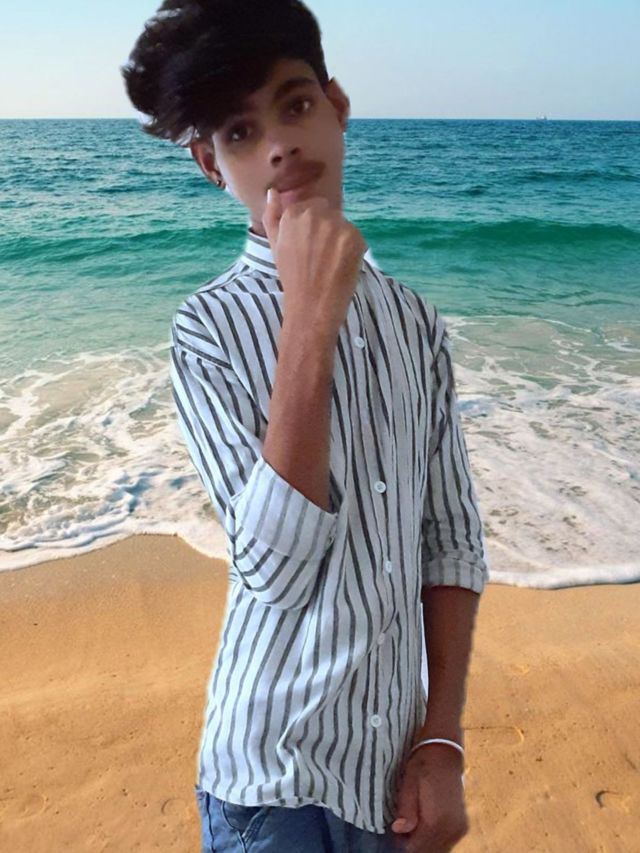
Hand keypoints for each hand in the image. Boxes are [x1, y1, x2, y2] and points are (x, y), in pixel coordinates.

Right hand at [261, 187, 366, 332]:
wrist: (311, 306)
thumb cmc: (292, 277)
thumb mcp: (274, 245)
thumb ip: (272, 216)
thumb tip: (273, 192)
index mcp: (294, 214)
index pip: (313, 207)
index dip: (314, 227)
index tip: (311, 246)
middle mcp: (315, 215)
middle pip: (330, 213)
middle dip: (328, 229)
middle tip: (322, 255)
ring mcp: (336, 225)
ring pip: (344, 225)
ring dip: (341, 239)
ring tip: (331, 262)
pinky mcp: (354, 237)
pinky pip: (356, 237)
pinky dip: (353, 250)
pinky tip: (341, 266)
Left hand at [390, 746, 468, 851]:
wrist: (445, 752)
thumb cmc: (423, 765)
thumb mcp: (409, 783)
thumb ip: (406, 808)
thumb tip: (399, 830)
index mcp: (438, 820)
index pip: (417, 848)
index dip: (403, 844)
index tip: (395, 832)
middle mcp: (452, 828)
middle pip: (428, 851)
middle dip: (413, 845)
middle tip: (402, 829)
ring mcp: (460, 829)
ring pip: (438, 850)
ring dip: (424, 844)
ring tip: (412, 826)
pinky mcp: (462, 826)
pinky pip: (446, 843)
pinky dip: (434, 840)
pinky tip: (424, 826)